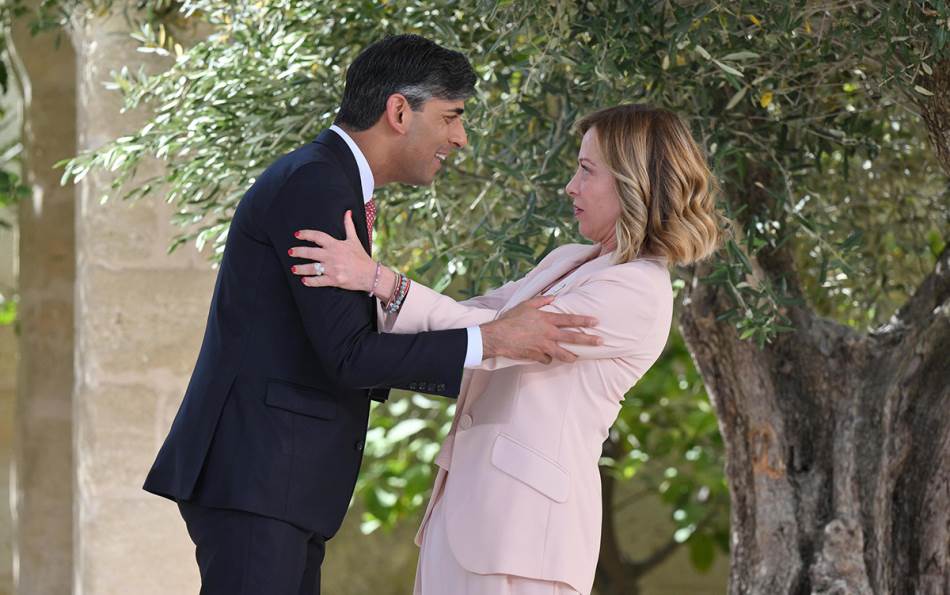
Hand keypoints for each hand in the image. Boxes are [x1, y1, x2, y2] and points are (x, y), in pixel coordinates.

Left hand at [290, 210, 375, 290]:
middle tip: (290, 252)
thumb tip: (347, 212)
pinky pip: (318, 281)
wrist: (370, 274)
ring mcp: (332, 268)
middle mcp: (332, 256)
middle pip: (310, 252)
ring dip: (300, 268)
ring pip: (311, 268)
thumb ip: (349, 226)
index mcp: (335, 245)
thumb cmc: (361, 257)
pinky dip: (310, 281)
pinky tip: (304, 281)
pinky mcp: (334, 280)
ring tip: (293, 268)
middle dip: (298, 252)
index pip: (318, 236)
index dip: (306, 234)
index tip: (297, 235)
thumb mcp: (354, 240)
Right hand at [480, 296, 601, 363]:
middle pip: (573, 338)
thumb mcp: (525, 305)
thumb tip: (553, 297)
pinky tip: (546, 357)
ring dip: (571, 356)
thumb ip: (541, 301)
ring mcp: (543, 346)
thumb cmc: (510, 319)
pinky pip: (546, 359)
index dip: (584, 320)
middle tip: (600, 341)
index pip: (570, 319)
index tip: (596, 321)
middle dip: (588, 340)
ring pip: (563, 354)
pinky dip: (546, 358)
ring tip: (577, 357)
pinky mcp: (536, 355)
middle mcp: (548, 333)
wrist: (497, 336)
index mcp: (546, 319)